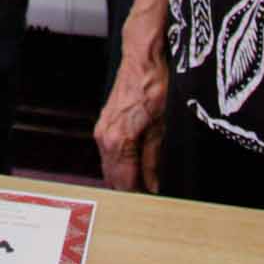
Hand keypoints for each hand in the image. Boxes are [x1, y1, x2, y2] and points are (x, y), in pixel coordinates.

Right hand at [93, 44, 167, 191]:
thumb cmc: (154, 87)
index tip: (152, 204)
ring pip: (110, 167)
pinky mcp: (105, 124)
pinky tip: (135, 164)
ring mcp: (102, 131)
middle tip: (150, 197)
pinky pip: (109, 154)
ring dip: (125, 177)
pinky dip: (120, 164)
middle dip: (130, 190)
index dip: (139, 196)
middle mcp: (105, 138)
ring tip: (146, 182)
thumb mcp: (161, 127)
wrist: (142, 60)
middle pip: (113, 179)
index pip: (125, 183)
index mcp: (118, 142)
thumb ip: (154, 159)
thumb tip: (153, 184)